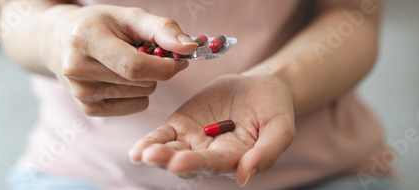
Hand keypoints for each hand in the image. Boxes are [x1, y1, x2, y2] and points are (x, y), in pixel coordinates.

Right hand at [39, 5, 197, 115]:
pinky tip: (120, 77)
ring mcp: (81, 93)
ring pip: (142, 94)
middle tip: (145, 53)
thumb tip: (190, 48)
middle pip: (142, 82)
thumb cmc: (100, 25)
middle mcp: (78, 69)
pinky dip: (138, 94)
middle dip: (157, 69)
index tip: (180, 58)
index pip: (136, 66)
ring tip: (125, 63)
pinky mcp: (88, 109)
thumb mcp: (129, 17)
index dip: (166, 66)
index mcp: (87, 40)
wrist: (58, 40)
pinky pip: (136, 106)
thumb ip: (162, 29)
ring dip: (146, 80)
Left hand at [128, 75, 295, 185]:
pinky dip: (150, 141)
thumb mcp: (280, 129)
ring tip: (143, 154)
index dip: (196, 164)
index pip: (214, 164)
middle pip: (187, 161)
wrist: (260, 86)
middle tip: (153, 157)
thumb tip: (245, 177)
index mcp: (234, 159)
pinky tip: (138, 150)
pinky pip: (163, 136)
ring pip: (171, 150)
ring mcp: (194, 141)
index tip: (179, 164)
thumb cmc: (275, 109)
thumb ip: (266, 153)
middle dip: (169, 161)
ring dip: (156, 153)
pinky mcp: (182, 126)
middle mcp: (211, 155)